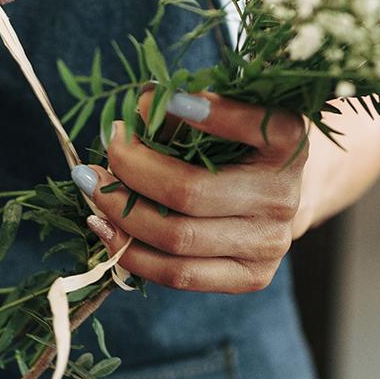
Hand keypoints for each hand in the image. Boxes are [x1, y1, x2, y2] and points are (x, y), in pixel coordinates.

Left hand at [72, 91, 308, 293]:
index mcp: (287, 143)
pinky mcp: (250, 277)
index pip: (257, 126)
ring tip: (92, 186)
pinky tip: (103, 227)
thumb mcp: (216, 115)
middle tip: (108, 148)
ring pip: (177, 238)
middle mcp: (283, 196)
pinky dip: (130, 252)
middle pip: (191, 191)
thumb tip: (133, 116)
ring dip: (120, 212)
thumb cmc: (234, 146)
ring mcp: (269, 243)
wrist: (273, 199)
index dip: (217, 114)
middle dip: (133, 169)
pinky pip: (178, 275)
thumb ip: (177, 109)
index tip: (173, 101)